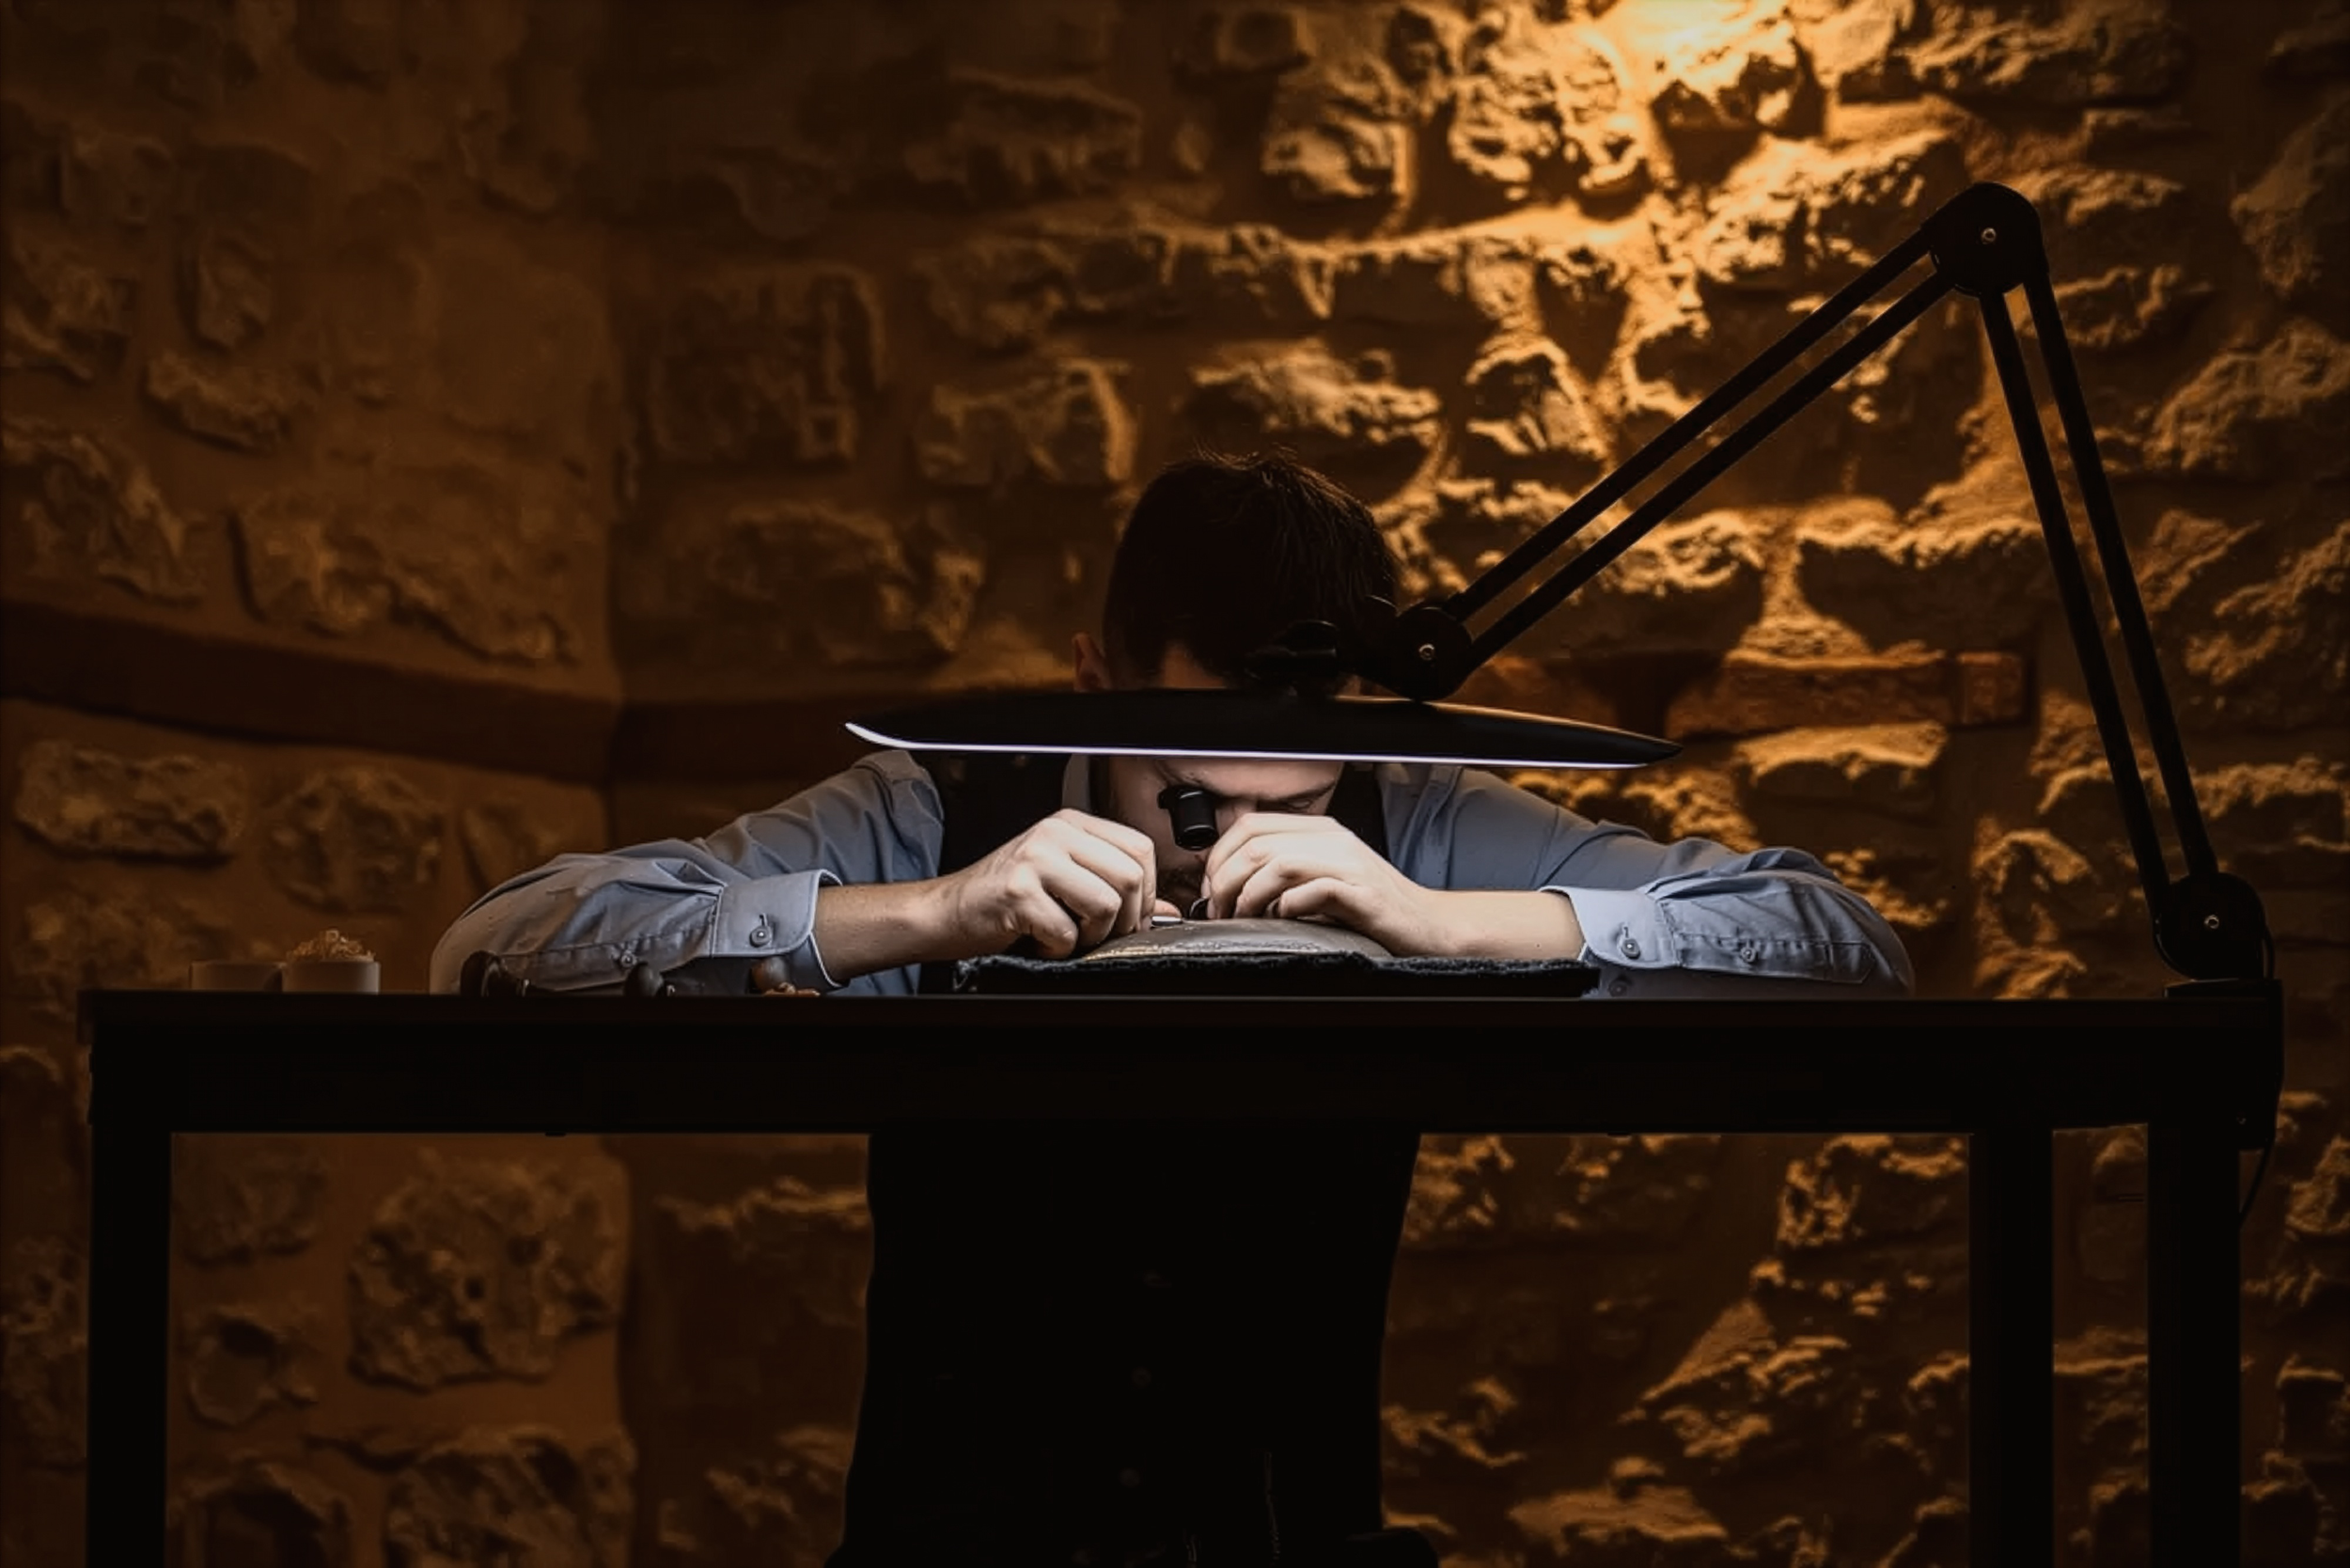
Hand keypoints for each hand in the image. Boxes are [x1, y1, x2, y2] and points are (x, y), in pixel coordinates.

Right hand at [945, 809, 1157, 957]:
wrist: (949, 912)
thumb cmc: (1005, 899)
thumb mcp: (1064, 882)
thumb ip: (1114, 888)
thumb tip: (1165, 911)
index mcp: (1071, 825)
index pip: (1141, 849)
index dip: (1147, 892)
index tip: (1130, 916)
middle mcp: (1055, 834)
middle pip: (1130, 876)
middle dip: (1124, 920)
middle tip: (1098, 935)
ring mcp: (1035, 859)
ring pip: (1106, 905)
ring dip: (1092, 937)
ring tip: (1065, 936)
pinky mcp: (1018, 891)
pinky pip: (1067, 932)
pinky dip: (1057, 950)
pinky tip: (1038, 941)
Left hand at [1200, 814, 1443, 953]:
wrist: (1430, 926)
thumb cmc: (1374, 909)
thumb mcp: (1324, 878)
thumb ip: (1286, 872)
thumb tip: (1229, 885)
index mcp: (1320, 831)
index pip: (1250, 825)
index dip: (1219, 856)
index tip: (1212, 888)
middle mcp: (1333, 840)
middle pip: (1256, 845)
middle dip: (1225, 881)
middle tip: (1220, 910)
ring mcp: (1350, 865)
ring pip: (1277, 863)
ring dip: (1249, 895)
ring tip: (1244, 917)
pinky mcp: (1363, 894)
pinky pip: (1313, 891)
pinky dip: (1287, 907)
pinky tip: (1284, 920)